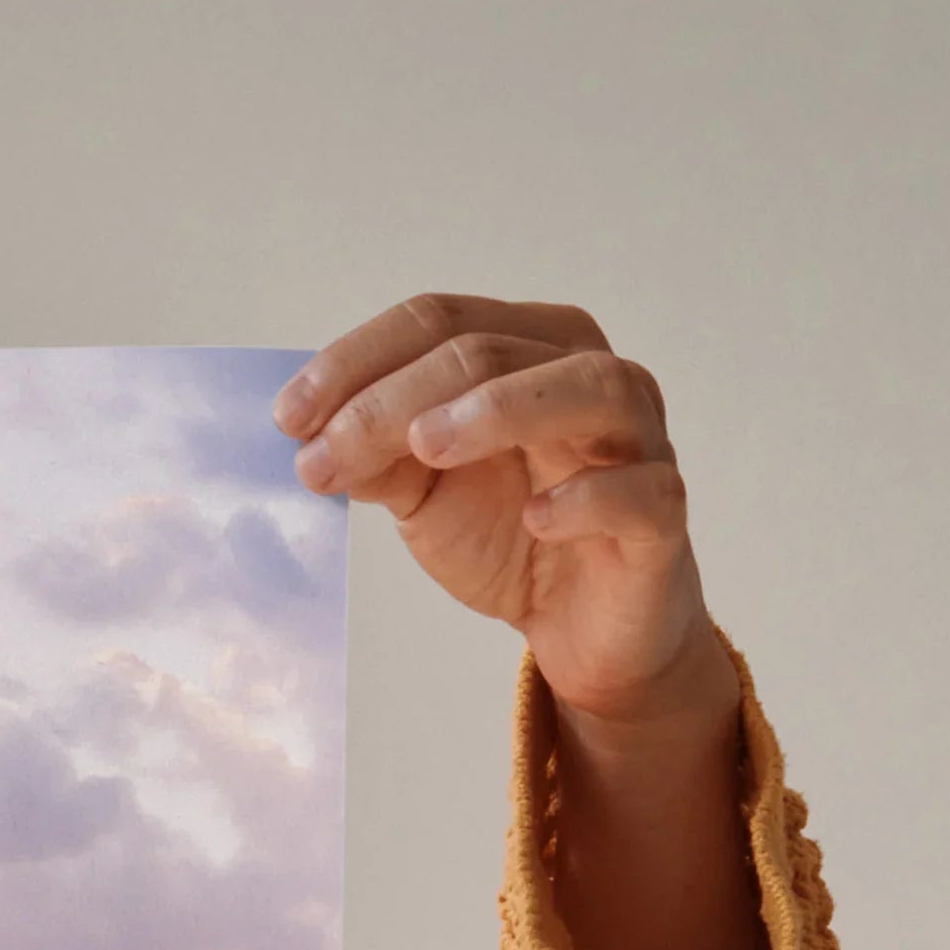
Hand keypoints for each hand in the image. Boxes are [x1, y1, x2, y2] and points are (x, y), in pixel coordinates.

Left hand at [279, 294, 762, 949]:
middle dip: (394, 399)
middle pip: (491, 350)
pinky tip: (537, 517)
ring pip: (586, 388)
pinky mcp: (661, 516)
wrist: (582, 628)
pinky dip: (588, 497)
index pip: (440, 321)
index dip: (358, 361)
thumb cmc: (511, 535)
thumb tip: (310, 435)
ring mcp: (637, 440)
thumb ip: (377, 456)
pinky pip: (640, 491)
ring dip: (500, 409)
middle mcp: (590, 375)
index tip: (287, 418)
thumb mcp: (425, 493)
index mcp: (529, 349)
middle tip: (323, 453)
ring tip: (425, 446)